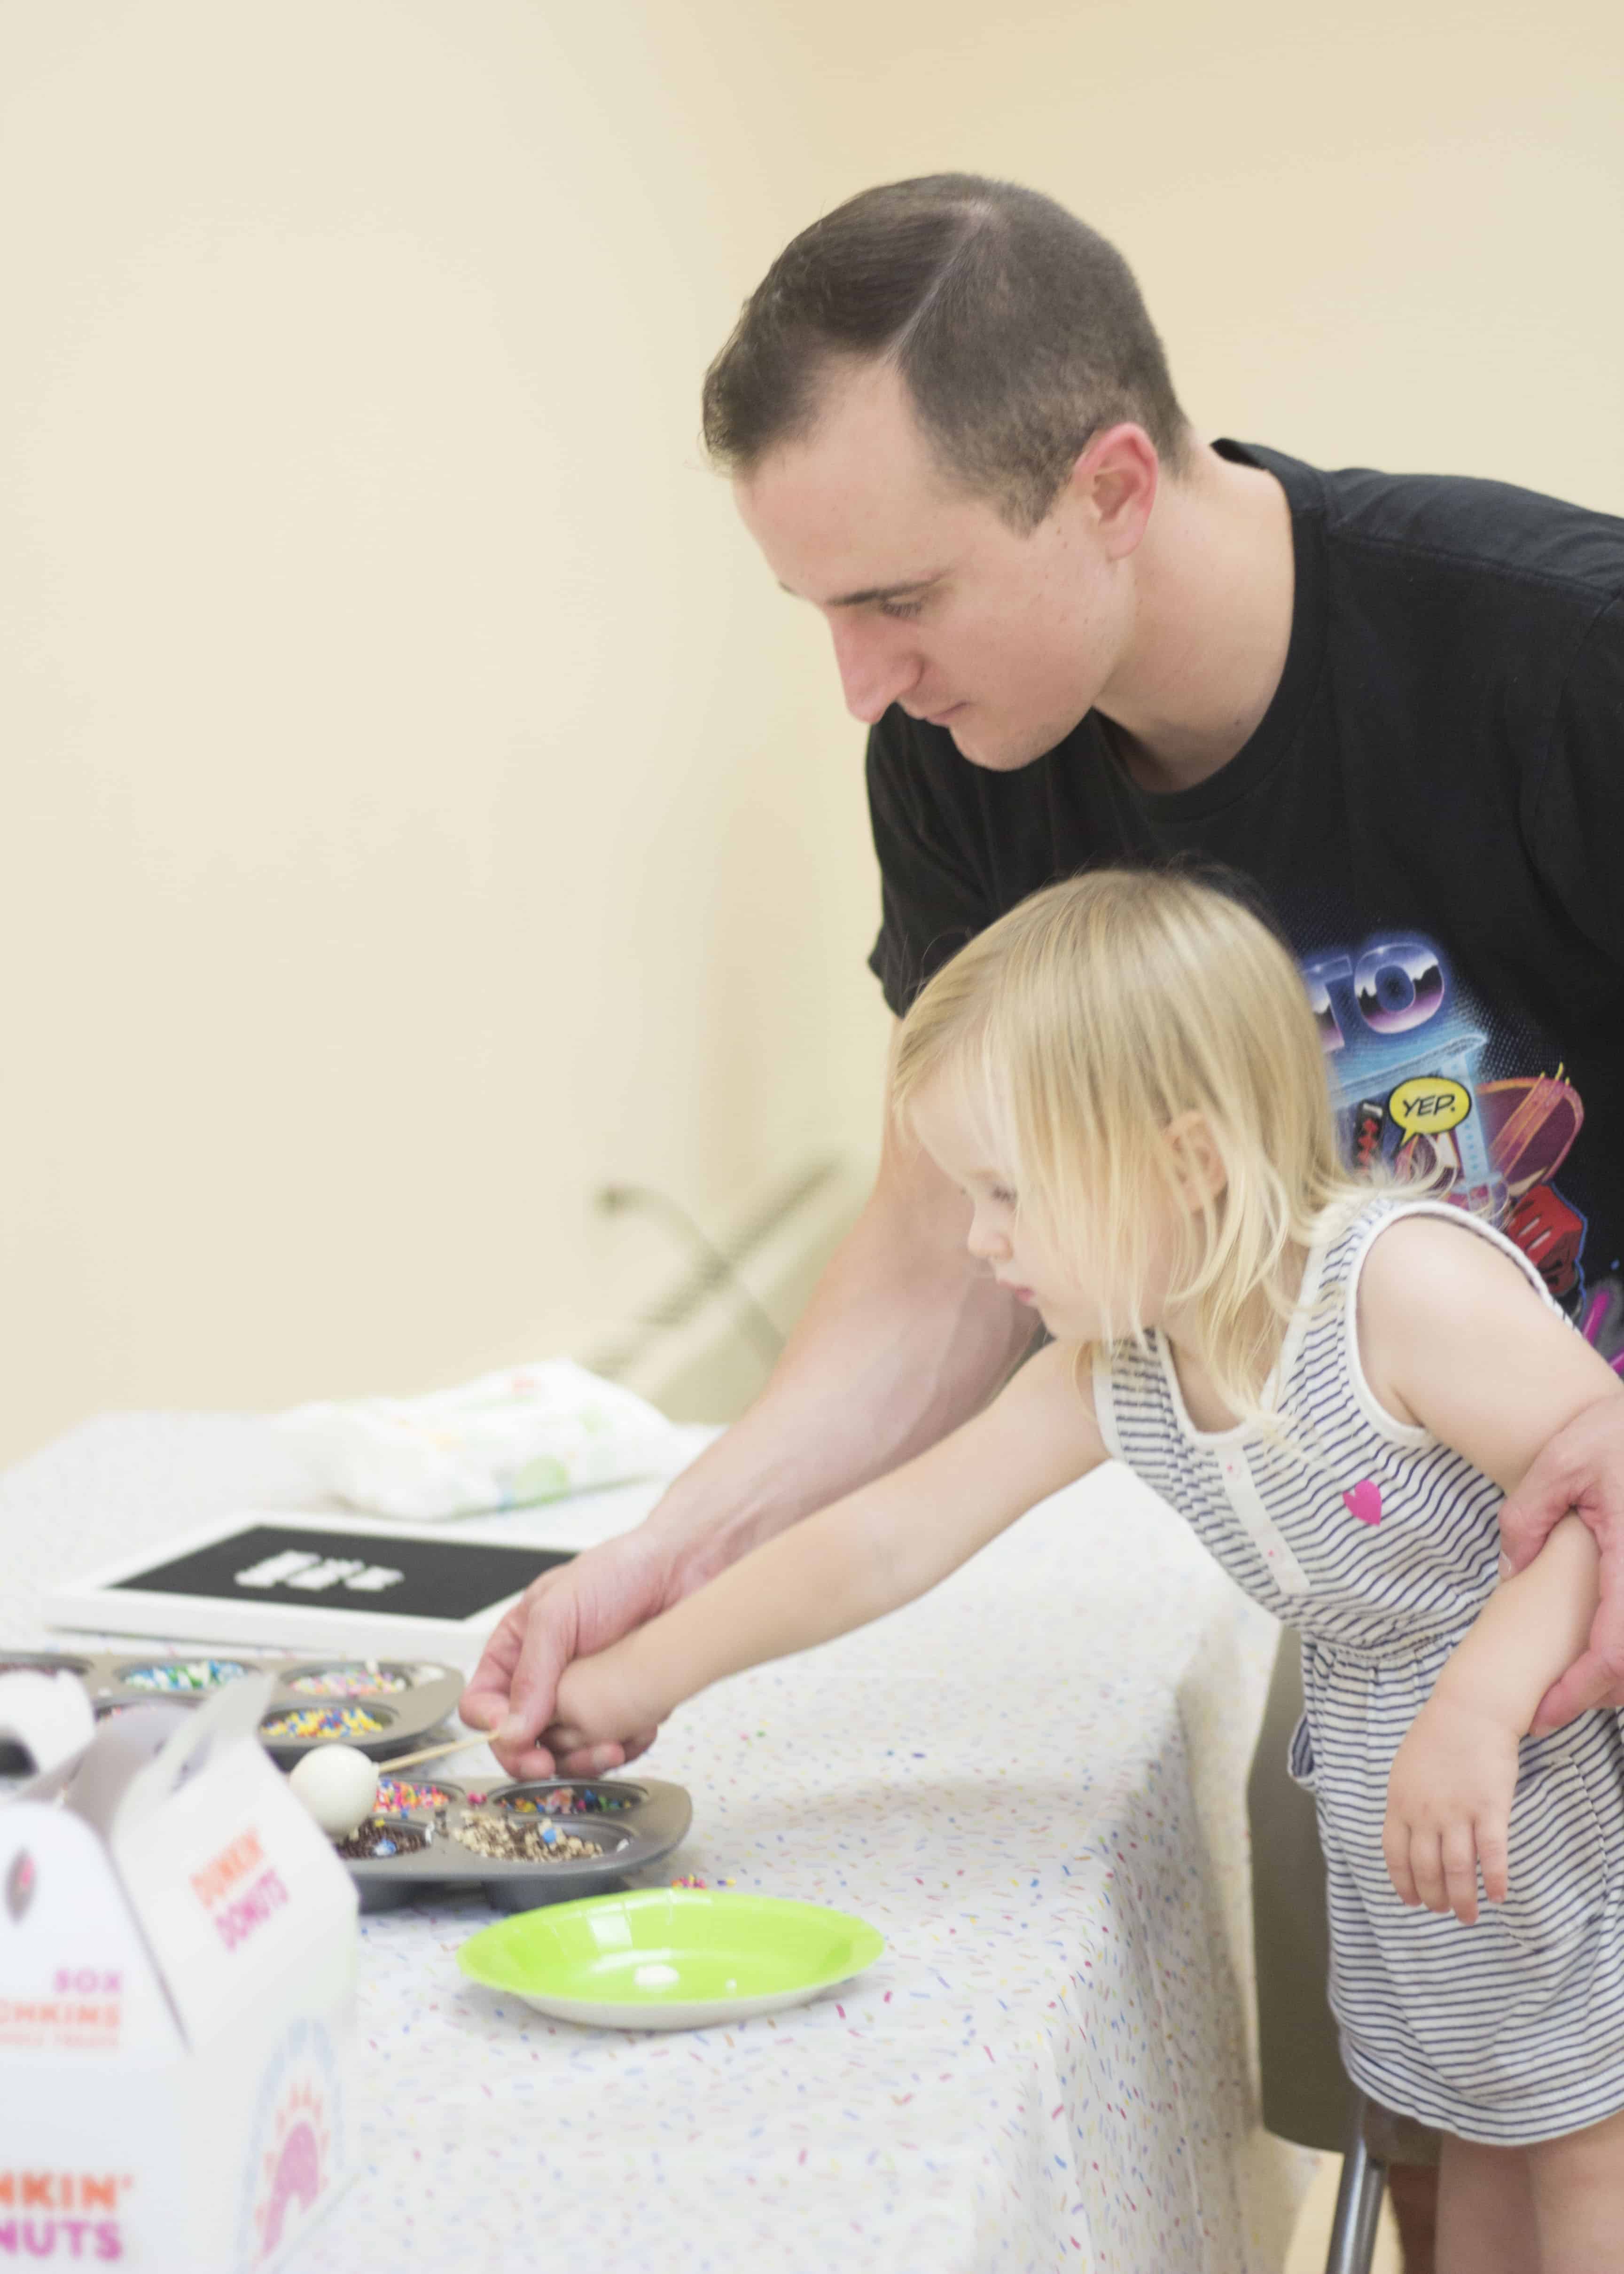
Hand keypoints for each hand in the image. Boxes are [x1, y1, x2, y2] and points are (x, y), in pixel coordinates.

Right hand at [459, 1521, 683, 1779]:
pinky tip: (638, 1731)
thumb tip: (511, 1728)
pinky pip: (613, 1746)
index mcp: (517, 1651)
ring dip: (585, 1760)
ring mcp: (585, 1697)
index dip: (492, 1726)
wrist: (683, 1568)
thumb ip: (531, 1671)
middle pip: (523, 1741)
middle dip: (536, 1758)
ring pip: (568, 1753)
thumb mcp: (558, 1611)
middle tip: (551, 1765)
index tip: (516, 1740)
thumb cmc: (618, 1572)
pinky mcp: (622, 1708)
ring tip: (608, 1749)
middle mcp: (547, 1679)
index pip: (483, 1703)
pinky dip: (624, 1748)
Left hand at [1383, 1691, 1518, 1925]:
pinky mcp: (1490, 1808)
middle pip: (1427, 1869)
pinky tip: (1497, 1896)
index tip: (1411, 1902)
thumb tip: (1406, 1838)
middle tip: (1444, 1912)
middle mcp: (1425, 1812)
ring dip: (1462, 1899)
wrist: (1469, 1710)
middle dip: (1434, 1898)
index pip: (1395, 1855)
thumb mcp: (1405, 1770)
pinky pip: (1492, 1853)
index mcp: (1400, 1802)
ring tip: (1467, 1916)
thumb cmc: (1437, 1738)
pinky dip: (1495, 1879)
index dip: (1403, 1883)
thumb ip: (1405, 1804)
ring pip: (1458, 1869)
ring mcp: (1458, 1811)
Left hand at [1498, 1392, 1623, 1732]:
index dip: (1579, 1690)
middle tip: (1548, 1709)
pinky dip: (1621, 1650)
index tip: (1543, 1713)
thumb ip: (1527, 1518)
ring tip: (1568, 1685)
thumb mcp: (1560, 1462)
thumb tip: (1510, 1572)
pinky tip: (1594, 1650)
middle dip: (1596, 1696)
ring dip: (1614, 1677)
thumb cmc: (1613, 1431)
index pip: (1614, 1648)